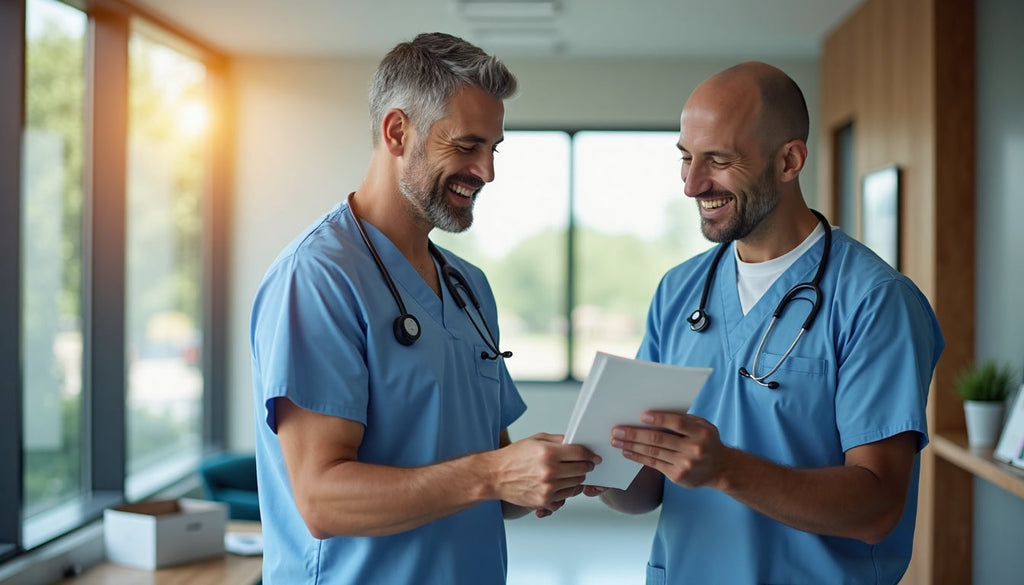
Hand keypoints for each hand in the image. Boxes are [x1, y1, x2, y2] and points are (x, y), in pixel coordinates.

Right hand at [491, 433, 599, 511]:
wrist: (495, 476)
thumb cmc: (513, 457)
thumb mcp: (535, 440)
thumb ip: (557, 440)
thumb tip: (576, 442)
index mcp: (548, 453)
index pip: (580, 454)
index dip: (590, 455)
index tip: (594, 457)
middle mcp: (549, 471)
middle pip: (581, 470)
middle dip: (586, 466)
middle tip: (586, 465)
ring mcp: (548, 488)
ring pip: (576, 485)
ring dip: (577, 479)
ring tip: (570, 473)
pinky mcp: (544, 501)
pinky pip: (565, 498)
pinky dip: (566, 491)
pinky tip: (561, 485)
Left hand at [610, 411, 729, 489]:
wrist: (721, 469)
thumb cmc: (707, 441)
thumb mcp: (702, 426)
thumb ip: (682, 419)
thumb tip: (652, 414)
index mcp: (701, 432)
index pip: (678, 423)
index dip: (660, 419)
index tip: (642, 416)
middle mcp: (694, 449)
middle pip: (659, 439)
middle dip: (635, 434)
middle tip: (617, 430)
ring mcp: (685, 464)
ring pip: (653, 452)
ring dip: (631, 446)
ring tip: (616, 441)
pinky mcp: (677, 476)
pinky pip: (654, 464)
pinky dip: (638, 457)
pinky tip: (627, 452)